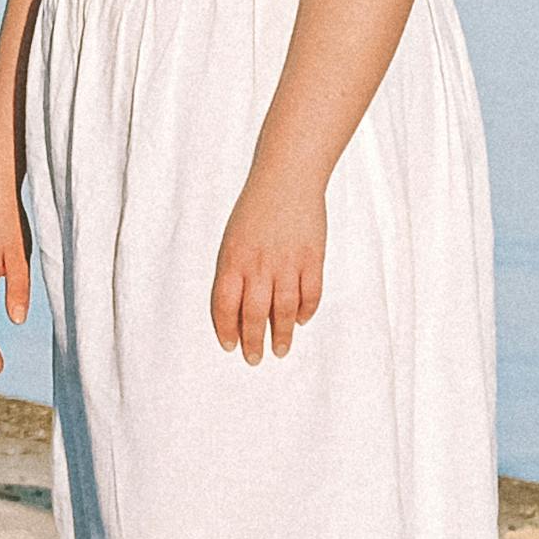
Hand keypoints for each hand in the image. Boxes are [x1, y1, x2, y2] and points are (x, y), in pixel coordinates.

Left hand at [207, 176, 322, 364]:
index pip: (225, 305)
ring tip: (280, 349)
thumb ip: (235, 270)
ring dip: (282, 333)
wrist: (286, 180)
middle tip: (255, 358)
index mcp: (234, 260)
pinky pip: (310, 293)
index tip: (230, 345)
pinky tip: (301, 320)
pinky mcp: (312, 259)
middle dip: (254, 340)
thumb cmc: (255, 208)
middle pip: (255, 314)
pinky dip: (306, 310)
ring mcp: (288, 263)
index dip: (227, 328)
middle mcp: (259, 265)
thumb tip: (238, 304)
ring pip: (284, 309)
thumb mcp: (234, 238)